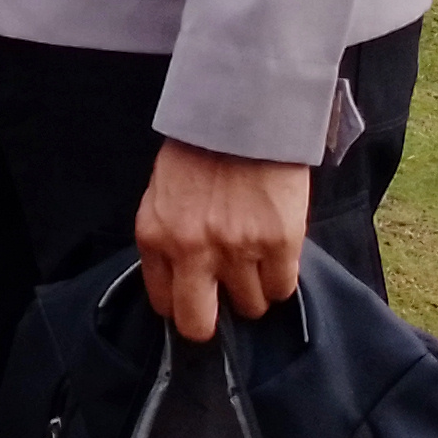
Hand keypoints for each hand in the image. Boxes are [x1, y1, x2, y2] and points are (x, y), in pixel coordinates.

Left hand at [135, 139, 313, 343]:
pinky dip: (281, 278)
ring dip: (254, 289)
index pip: (164, 303)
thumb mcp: (163, 195)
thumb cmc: (200, 152)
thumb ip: (167, 239)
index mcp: (155, 236)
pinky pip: (282, 288)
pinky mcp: (279, 242)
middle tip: (226, 301)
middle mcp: (192, 249)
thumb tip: (181, 283)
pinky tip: (276, 252)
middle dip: (212, 320)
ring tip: (255, 258)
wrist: (243, 113)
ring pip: (250, 306)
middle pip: (199, 324)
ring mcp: (237, 248)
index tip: (196, 296)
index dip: (183, 304)